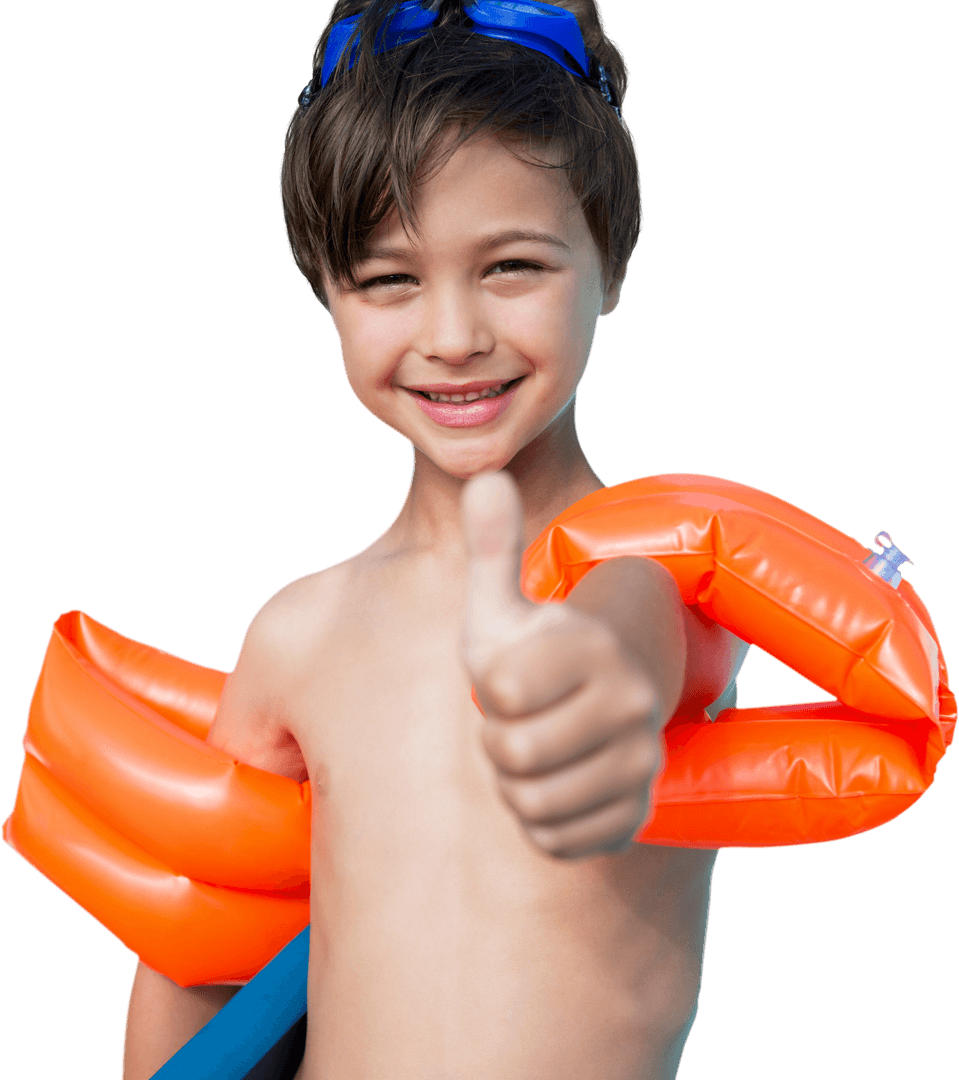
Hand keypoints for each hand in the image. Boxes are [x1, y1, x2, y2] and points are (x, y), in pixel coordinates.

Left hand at [461, 472, 663, 859]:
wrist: (604, 696)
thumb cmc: (538, 649)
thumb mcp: (503, 604)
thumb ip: (490, 548)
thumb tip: (482, 476)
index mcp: (592, 646)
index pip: (499, 692)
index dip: (489, 688)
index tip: (514, 674)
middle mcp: (630, 703)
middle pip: (512, 754)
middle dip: (498, 738)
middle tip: (522, 717)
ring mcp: (638, 762)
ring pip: (532, 803)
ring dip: (516, 782)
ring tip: (538, 747)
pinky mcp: (634, 813)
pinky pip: (557, 839)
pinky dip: (541, 820)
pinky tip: (556, 783)